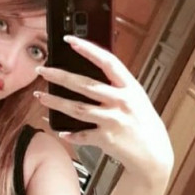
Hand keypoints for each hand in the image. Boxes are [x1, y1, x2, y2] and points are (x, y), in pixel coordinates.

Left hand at [34, 35, 173, 184]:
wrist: (153, 153)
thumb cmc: (144, 124)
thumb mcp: (137, 98)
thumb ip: (117, 86)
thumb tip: (92, 73)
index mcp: (130, 87)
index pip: (107, 62)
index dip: (88, 49)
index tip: (69, 40)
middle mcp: (121, 102)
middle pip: (85, 85)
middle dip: (60, 76)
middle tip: (42, 71)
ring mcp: (113, 120)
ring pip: (78, 108)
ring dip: (56, 102)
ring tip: (41, 96)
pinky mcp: (106, 139)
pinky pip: (82, 135)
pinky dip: (70, 134)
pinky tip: (59, 131)